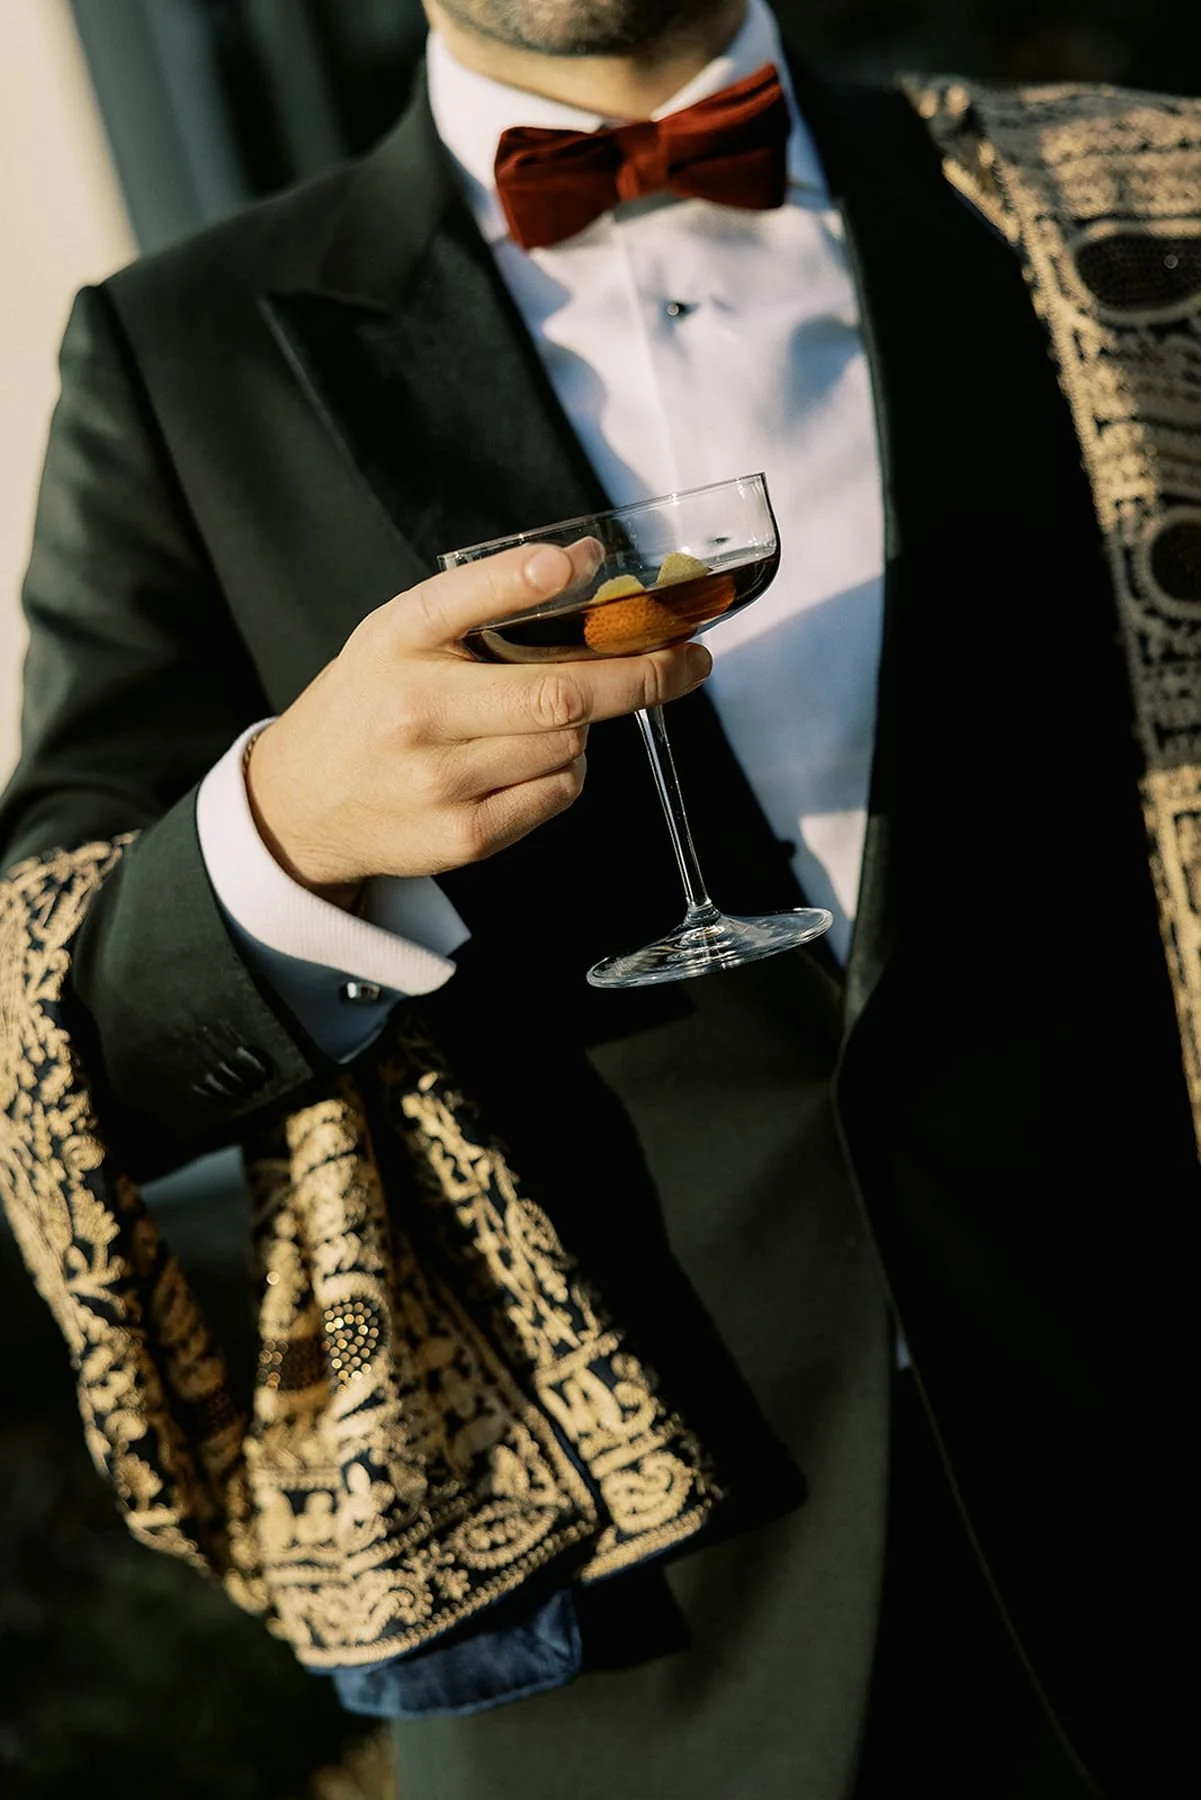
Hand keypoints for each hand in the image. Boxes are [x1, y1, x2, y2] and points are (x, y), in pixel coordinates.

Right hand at [246, 544, 711, 900]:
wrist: (301, 803)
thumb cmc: (371, 704)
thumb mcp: (403, 633)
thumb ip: (488, 597)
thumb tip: (587, 563)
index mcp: (396, 642)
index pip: (462, 600)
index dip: (521, 580)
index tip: (573, 564)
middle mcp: (414, 711)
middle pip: (557, 695)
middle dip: (640, 675)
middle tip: (688, 659)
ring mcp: (439, 781)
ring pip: (568, 745)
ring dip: (586, 726)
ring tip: (552, 717)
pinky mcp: (462, 836)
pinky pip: (557, 793)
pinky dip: (569, 771)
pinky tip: (532, 759)